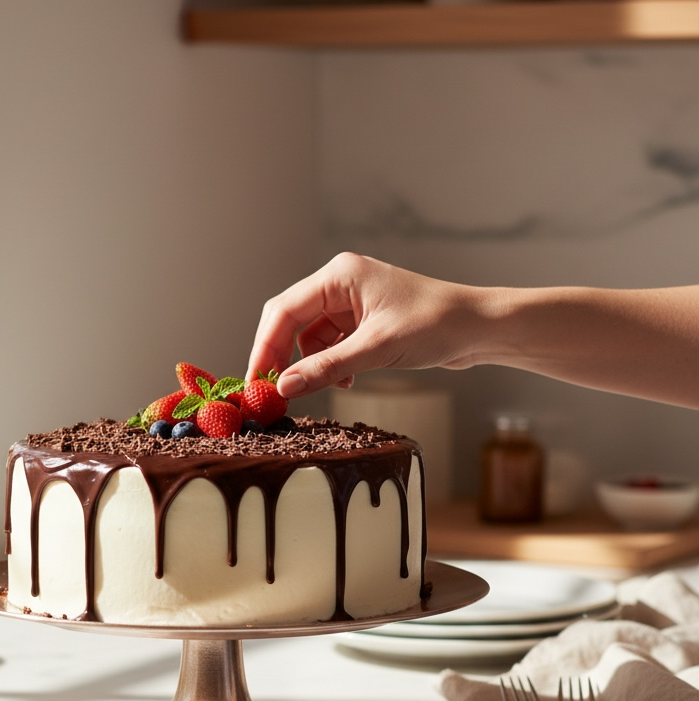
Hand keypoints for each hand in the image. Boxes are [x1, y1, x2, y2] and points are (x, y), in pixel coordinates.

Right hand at [247, 253, 485, 397]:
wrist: (479, 328)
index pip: (284, 310)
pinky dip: (332, 365)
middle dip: (283, 357)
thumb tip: (283, 388)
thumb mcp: (376, 350)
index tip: (256, 381)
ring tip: (336, 384)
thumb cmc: (436, 325)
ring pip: (309, 338)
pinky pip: (330, 345)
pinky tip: (350, 379)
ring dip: (313, 365)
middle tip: (276, 392)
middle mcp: (341, 283)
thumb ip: (326, 369)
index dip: (264, 346)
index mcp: (340, 275)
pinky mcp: (362, 321)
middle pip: (290, 321)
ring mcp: (351, 302)